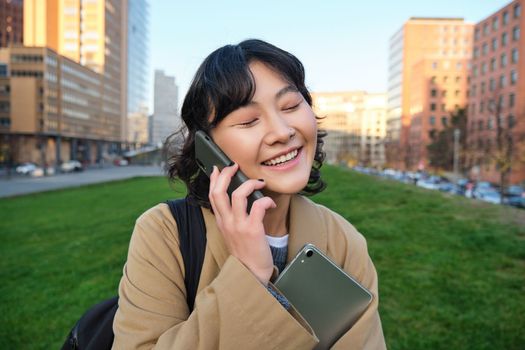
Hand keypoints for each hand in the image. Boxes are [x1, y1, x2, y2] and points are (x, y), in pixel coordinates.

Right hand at [209, 164, 275, 284]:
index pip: (212, 195)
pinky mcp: (253, 230)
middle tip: (235, 166)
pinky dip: (266, 200)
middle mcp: (227, 222)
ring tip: (259, 183)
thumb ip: (233, 218)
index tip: (219, 168)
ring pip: (238, 194)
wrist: (251, 275)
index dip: (215, 179)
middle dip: (227, 174)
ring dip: (250, 184)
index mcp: (222, 222)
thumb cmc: (246, 254)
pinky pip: (258, 205)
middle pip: (219, 191)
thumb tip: (241, 200)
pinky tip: (271, 203)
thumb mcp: (233, 234)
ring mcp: (239, 226)